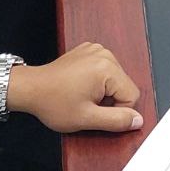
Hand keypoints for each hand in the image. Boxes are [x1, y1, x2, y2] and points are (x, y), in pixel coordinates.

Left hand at [7, 41, 142, 133]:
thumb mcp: (87, 119)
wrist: (32, 88)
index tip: (97, 114)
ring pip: (115, 78)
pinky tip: (80, 85)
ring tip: (82, 95)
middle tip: (87, 105)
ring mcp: (96, 49)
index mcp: (107, 67)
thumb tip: (137, 120)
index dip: (117, 111)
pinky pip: (104, 69)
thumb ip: (116, 121)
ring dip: (103, 91)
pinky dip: (96, 80)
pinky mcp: (89, 50)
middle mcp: (104, 54)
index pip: (132, 94)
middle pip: (124, 85)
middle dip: (109, 100)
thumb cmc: (54, 102)